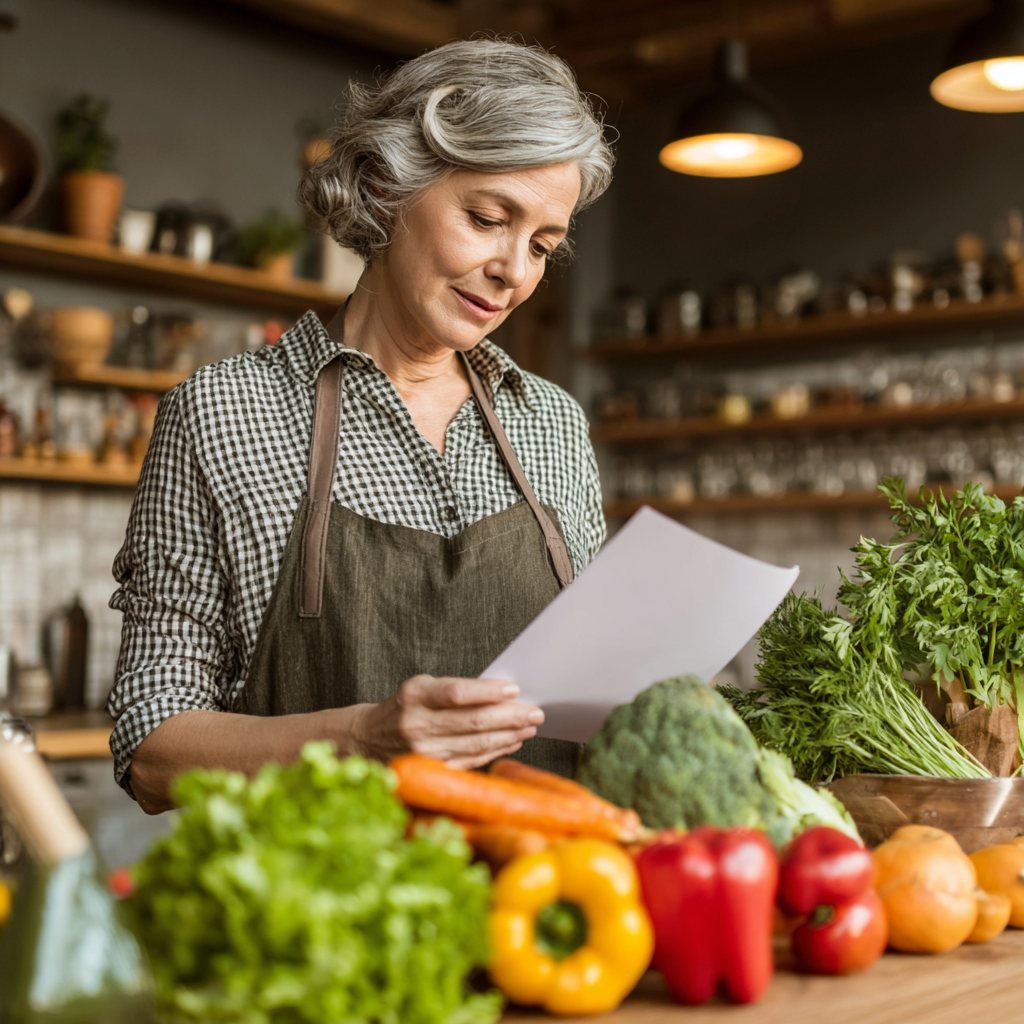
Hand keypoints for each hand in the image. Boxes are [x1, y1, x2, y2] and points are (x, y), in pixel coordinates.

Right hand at [354, 675, 543, 768]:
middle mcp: (418, 725)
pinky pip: (472, 761)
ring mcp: (425, 752)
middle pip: (474, 722)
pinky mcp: (432, 770)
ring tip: (530, 726)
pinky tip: (512, 741)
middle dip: (510, 716)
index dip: (488, 692)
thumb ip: (454, 689)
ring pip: (477, 744)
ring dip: (509, 735)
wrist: (369, 740)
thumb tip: (501, 694)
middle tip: (535, 712)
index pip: (458, 693)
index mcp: (415, 695)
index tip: (514, 689)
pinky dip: (496, 750)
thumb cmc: (404, 708)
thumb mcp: (420, 687)